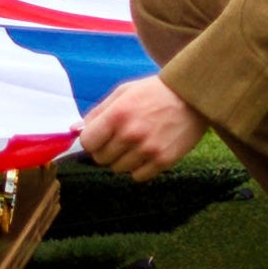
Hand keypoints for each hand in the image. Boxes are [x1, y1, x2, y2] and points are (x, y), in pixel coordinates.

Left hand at [77, 76, 204, 179]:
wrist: (193, 95)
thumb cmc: (154, 92)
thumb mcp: (124, 93)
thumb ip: (97, 112)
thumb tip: (74, 130)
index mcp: (118, 114)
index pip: (87, 143)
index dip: (92, 140)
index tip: (100, 136)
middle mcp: (131, 134)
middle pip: (101, 158)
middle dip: (106, 150)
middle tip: (121, 138)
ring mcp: (147, 149)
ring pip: (118, 169)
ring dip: (123, 159)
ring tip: (137, 143)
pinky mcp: (163, 160)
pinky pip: (137, 177)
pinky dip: (139, 168)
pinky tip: (147, 152)